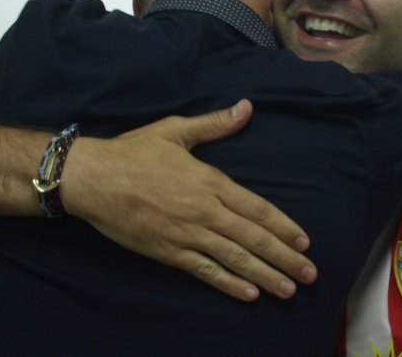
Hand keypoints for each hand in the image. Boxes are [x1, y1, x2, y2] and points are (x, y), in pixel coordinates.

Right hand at [60, 100, 316, 301]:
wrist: (92, 178)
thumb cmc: (133, 152)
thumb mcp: (176, 131)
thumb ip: (215, 124)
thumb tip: (247, 107)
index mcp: (209, 180)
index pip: (256, 208)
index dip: (283, 226)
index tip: (304, 241)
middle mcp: (204, 210)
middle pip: (253, 238)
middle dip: (284, 257)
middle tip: (309, 274)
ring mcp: (186, 233)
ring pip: (234, 258)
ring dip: (265, 274)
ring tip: (288, 290)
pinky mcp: (168, 251)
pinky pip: (204, 270)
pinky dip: (228, 283)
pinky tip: (249, 294)